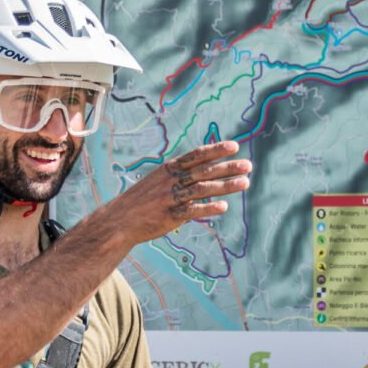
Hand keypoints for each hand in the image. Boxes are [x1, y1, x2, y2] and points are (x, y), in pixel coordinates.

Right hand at [106, 140, 251, 243]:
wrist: (119, 220)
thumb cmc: (143, 199)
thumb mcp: (158, 179)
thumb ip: (180, 173)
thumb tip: (205, 168)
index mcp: (169, 169)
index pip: (196, 155)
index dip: (216, 150)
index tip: (235, 146)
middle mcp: (171, 180)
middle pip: (204, 171)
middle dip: (227, 168)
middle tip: (248, 166)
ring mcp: (170, 198)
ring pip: (202, 189)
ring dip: (225, 186)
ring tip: (245, 183)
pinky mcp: (169, 216)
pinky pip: (192, 211)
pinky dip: (208, 208)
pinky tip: (224, 206)